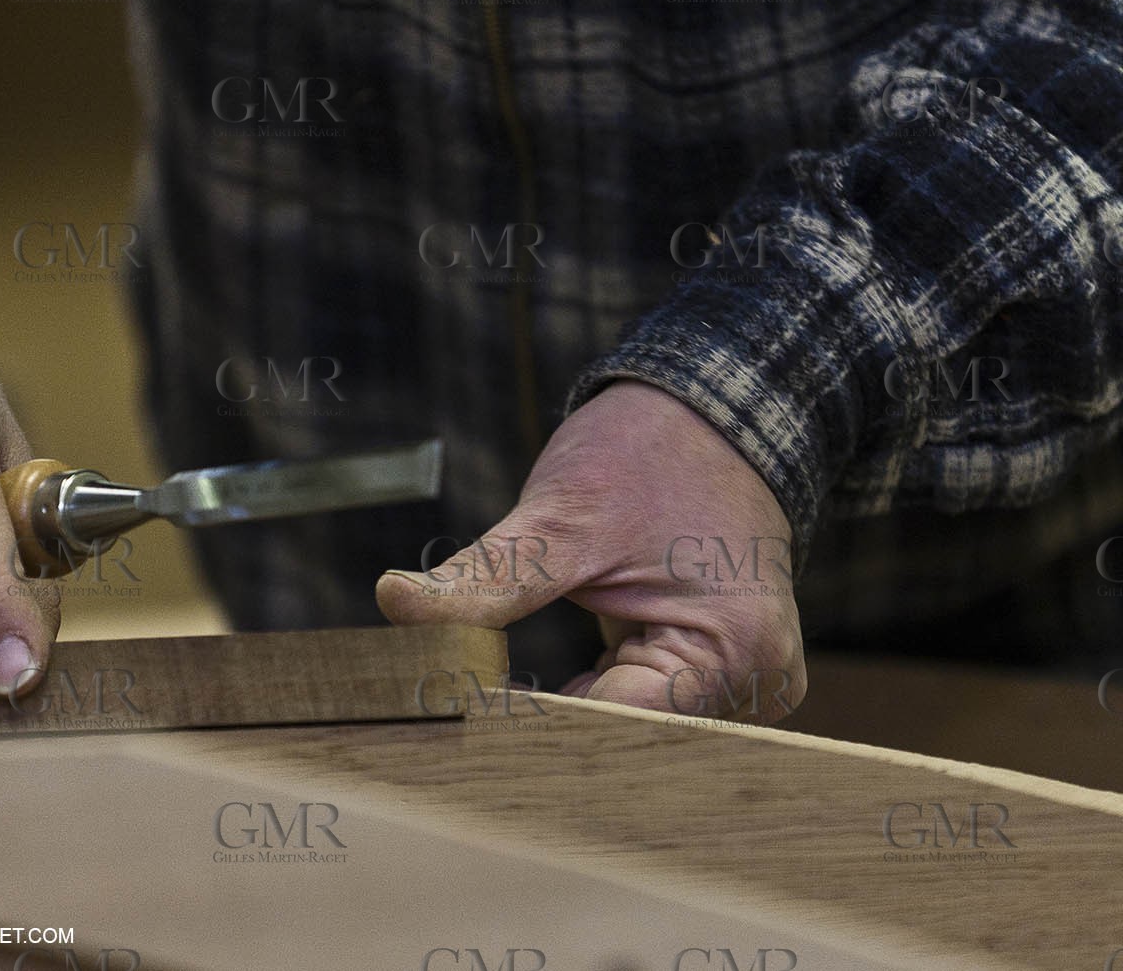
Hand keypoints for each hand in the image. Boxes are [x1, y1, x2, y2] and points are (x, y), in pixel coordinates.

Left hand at [376, 380, 805, 722]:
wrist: (709, 410)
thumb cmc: (651, 453)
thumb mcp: (561, 517)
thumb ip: (485, 579)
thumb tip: (395, 602)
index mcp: (735, 651)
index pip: (618, 722)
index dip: (533, 725)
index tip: (453, 720)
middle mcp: (751, 682)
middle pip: (625, 735)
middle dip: (541, 727)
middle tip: (446, 720)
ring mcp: (734, 679)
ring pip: (624, 725)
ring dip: (557, 714)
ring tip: (473, 706)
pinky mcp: (703, 667)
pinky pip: (631, 702)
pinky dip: (579, 695)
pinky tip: (515, 696)